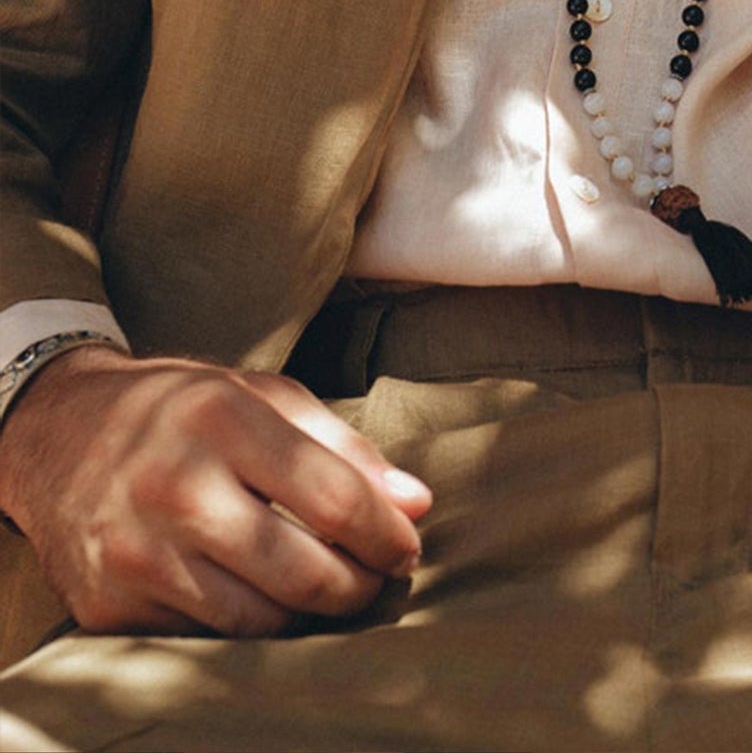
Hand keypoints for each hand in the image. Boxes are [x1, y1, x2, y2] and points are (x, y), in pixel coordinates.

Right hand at [0, 342, 432, 636]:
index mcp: (219, 419)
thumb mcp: (261, 395)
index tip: (406, 545)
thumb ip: (343, 446)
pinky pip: (206, 634)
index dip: (383, 532)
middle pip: (300, 572)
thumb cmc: (180, 409)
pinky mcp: (111, 605)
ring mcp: (137, 553)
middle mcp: (174, 487)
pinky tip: (265, 595)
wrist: (58, 435)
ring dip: (309, 613)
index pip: (330, 497)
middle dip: (357, 586)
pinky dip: (248, 622)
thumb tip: (414, 503)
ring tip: (330, 587)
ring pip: (257, 619)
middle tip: (377, 578)